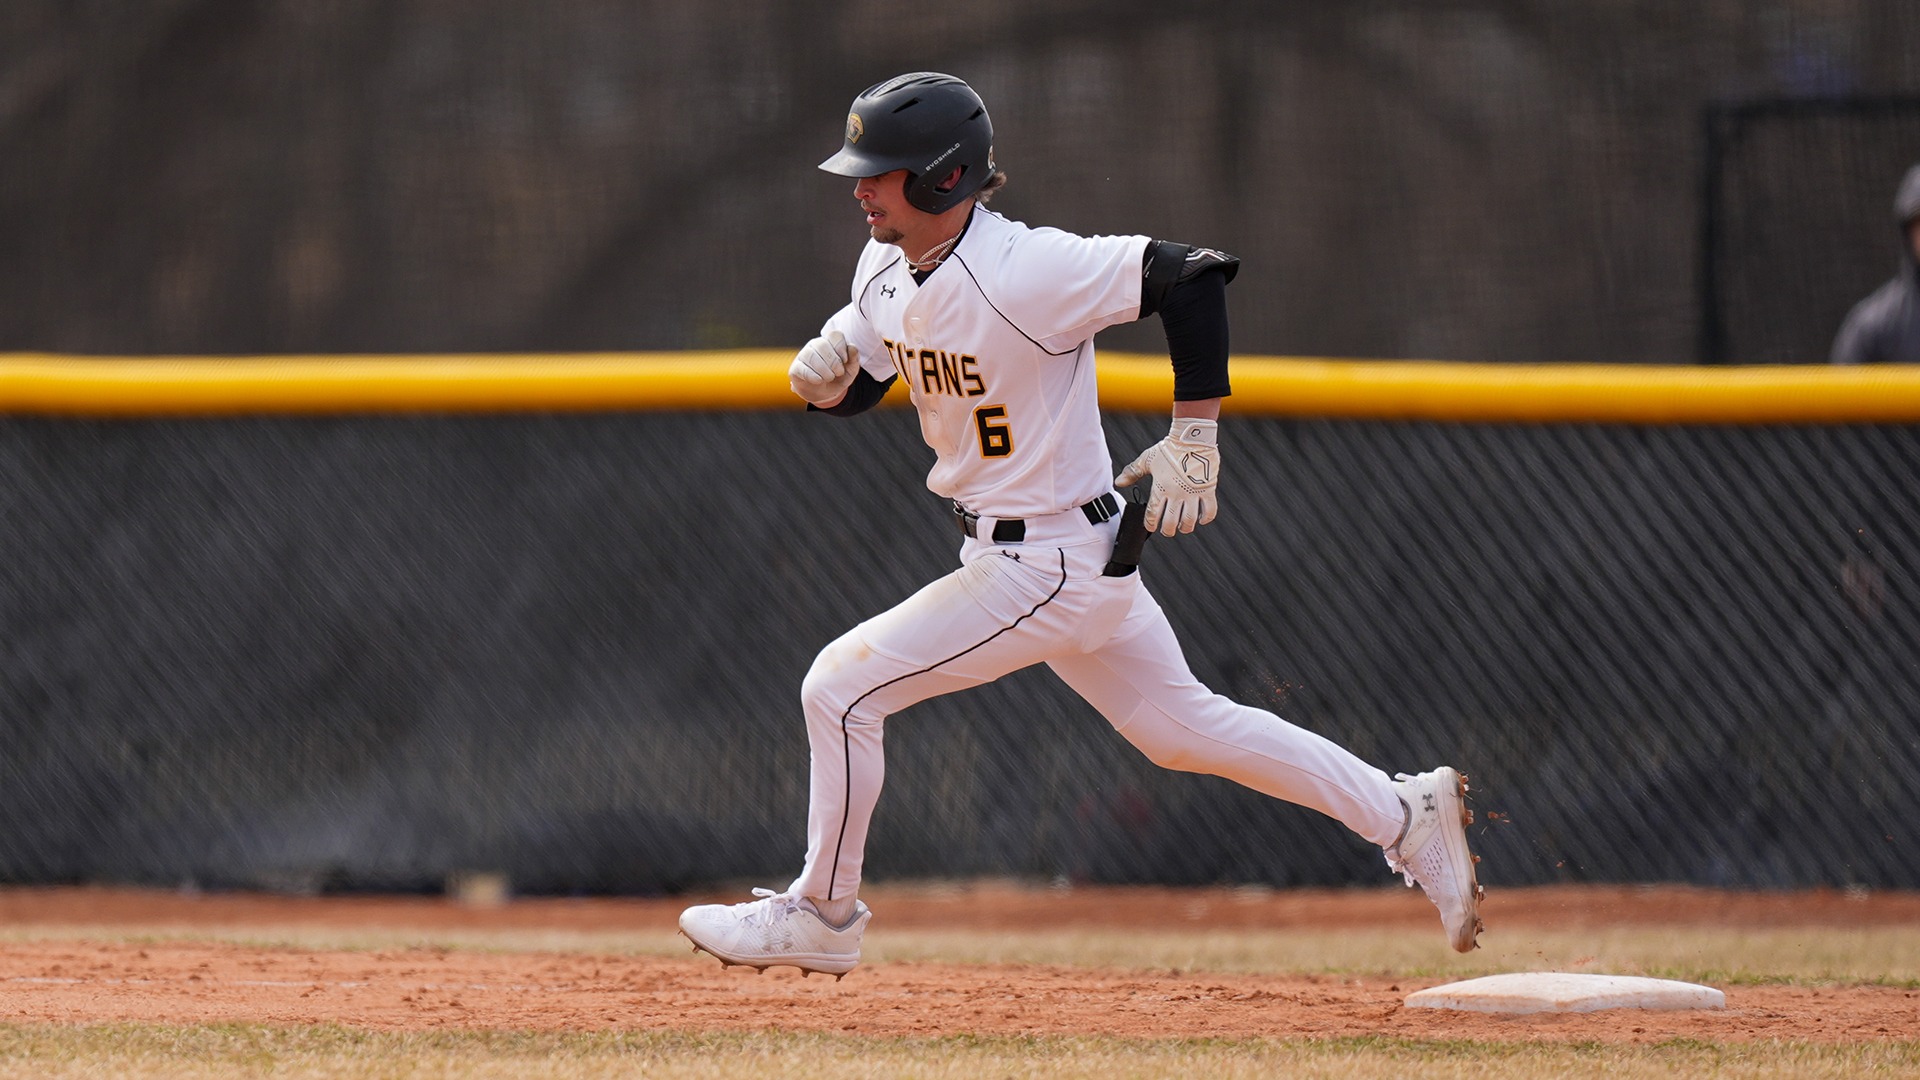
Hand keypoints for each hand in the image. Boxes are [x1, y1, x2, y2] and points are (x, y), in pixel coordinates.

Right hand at [789, 331, 859, 405]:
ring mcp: (804, 355)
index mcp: (830, 342)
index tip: (845, 360)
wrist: (824, 394)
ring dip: (823, 369)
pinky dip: (813, 375)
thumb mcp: (850, 371)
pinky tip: (819, 380)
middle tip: (838, 373)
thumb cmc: (837, 378)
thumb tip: (852, 347)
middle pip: (822, 344)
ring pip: (810, 355)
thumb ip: (854, 360)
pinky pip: (802, 368)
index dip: (841, 347)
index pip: (835, 335)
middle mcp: (816, 345)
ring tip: (829, 378)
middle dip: (833, 361)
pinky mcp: (795, 368)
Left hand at [1115, 418, 1219, 535]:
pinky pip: (1210, 510)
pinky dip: (1206, 518)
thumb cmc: (1169, 448)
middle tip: (1167, 530)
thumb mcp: (1147, 459)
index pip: (1153, 514)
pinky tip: (1201, 519)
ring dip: (1185, 527)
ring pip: (1190, 520)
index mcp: (1161, 488)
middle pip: (1171, 522)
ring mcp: (1193, 493)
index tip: (1150, 526)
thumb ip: (1132, 472)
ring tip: (1183, 527)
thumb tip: (1119, 482)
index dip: (1150, 524)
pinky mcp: (1208, 489)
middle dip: (1167, 530)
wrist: (1192, 438)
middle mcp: (1177, 493)